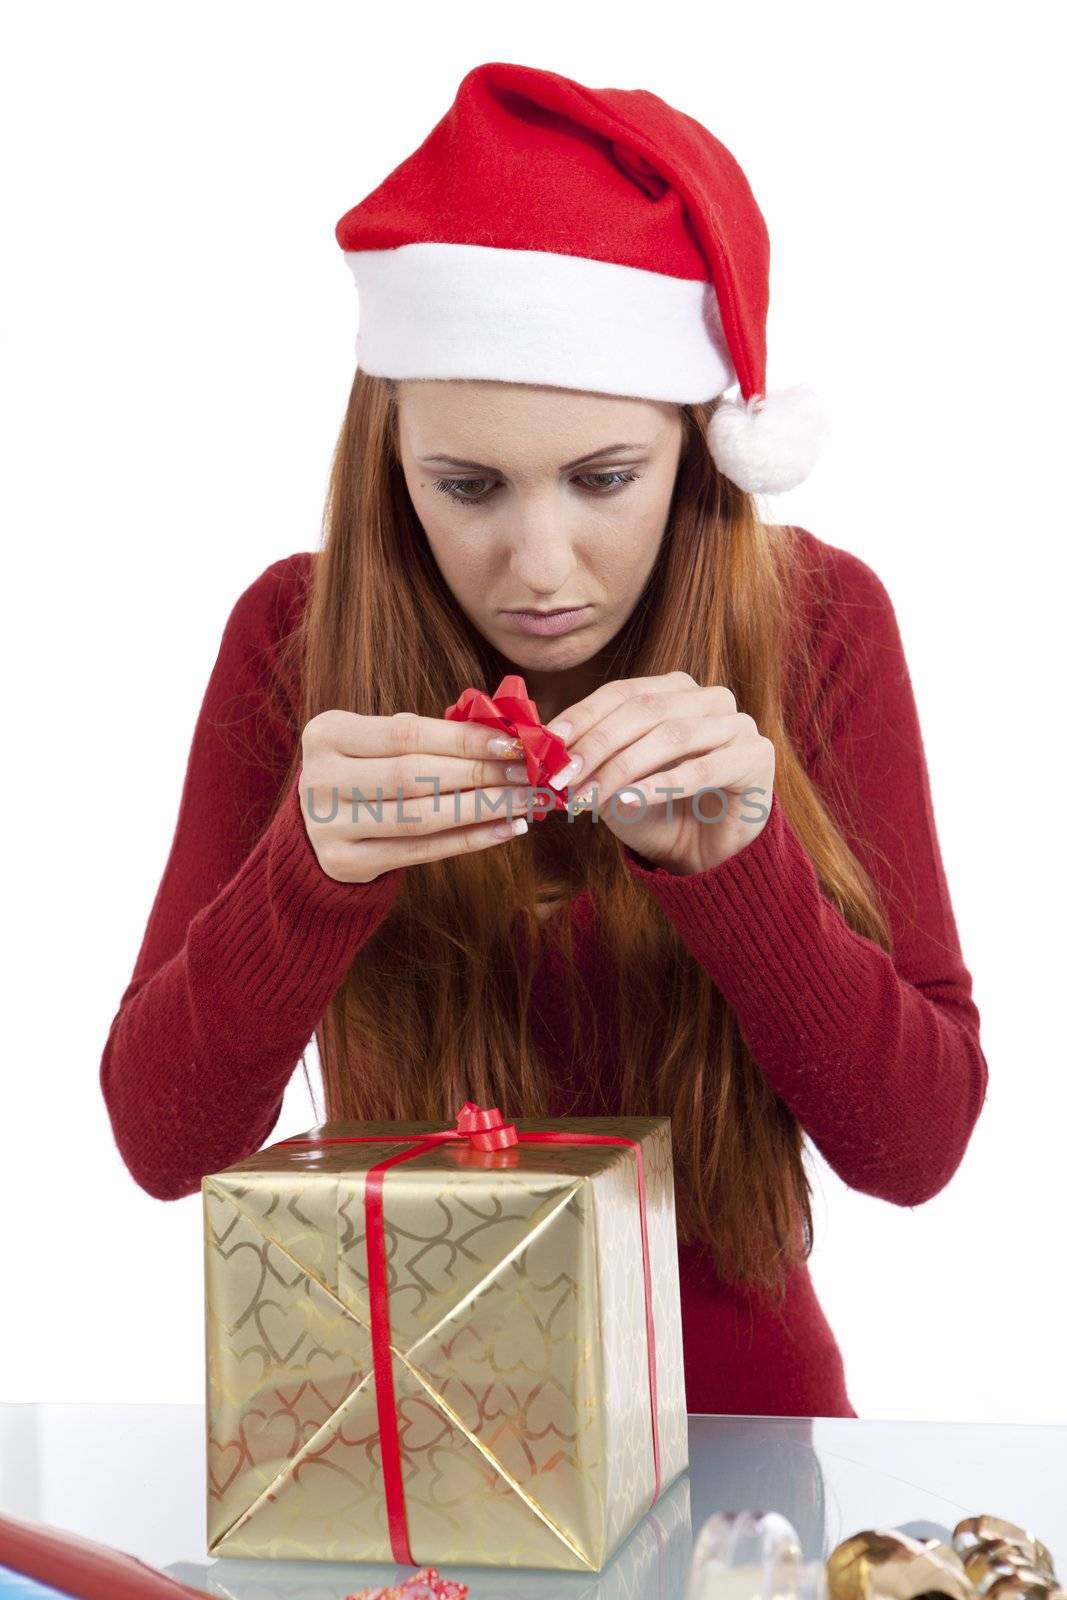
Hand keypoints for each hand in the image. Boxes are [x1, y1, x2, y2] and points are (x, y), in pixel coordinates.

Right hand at [299, 710, 532, 883]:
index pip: (406, 732)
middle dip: (480, 772)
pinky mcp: (346, 863)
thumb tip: (504, 735)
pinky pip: (420, 851)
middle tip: (529, 772)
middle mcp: (320, 779)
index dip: (463, 738)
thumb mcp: (375, 744)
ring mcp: (328, 825)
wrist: (315, 830)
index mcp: (327, 734)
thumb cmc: (362, 774)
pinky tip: (505, 829)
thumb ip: (427, 737)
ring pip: (421, 816)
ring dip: (483, 808)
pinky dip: (469, 840)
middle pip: (414, 775)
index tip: (513, 741)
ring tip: (525, 801)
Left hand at [544, 672, 774, 874]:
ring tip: (588, 797)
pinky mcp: (756, 756)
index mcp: (675, 689)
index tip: (549, 743)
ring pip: (670, 736)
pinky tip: (626, 801)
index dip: (583, 716)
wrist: (704, 855)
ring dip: (622, 768)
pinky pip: (702, 769)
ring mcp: (738, 723)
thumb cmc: (656, 812)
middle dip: (598, 745)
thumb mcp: (612, 781)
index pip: (622, 692)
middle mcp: (709, 698)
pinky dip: (659, 785)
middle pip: (644, 710)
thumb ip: (587, 757)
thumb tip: (543, 743)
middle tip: (564, 777)